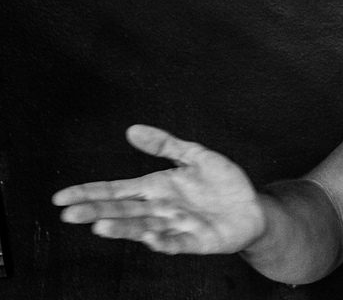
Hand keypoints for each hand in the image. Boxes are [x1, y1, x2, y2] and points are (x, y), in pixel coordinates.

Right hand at [52, 125, 265, 254]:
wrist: (252, 208)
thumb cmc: (222, 184)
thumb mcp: (196, 156)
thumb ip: (165, 144)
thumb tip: (132, 129)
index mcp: (157, 188)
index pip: (116, 191)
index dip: (89, 193)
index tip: (60, 197)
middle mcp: (161, 209)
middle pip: (123, 210)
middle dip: (96, 212)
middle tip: (68, 215)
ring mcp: (176, 226)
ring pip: (143, 228)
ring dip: (123, 228)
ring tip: (99, 226)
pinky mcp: (196, 241)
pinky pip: (176, 242)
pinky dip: (163, 241)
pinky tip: (149, 238)